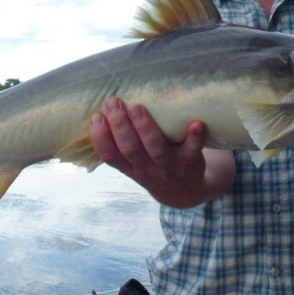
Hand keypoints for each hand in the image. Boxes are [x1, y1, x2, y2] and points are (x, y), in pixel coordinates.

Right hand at [88, 97, 234, 206]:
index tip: (96, 117)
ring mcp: (169, 166)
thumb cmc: (152, 167)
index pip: (110, 156)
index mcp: (129, 167)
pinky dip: (195, 138)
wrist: (184, 191)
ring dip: (146, 128)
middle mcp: (147, 168)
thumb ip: (119, 144)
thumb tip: (103, 108)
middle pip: (131, 149)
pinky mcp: (191, 161)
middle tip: (114, 102)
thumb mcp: (132, 164)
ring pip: (156, 149)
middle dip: (120, 126)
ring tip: (137, 107)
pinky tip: (196, 124)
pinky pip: (193, 150)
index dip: (100, 138)